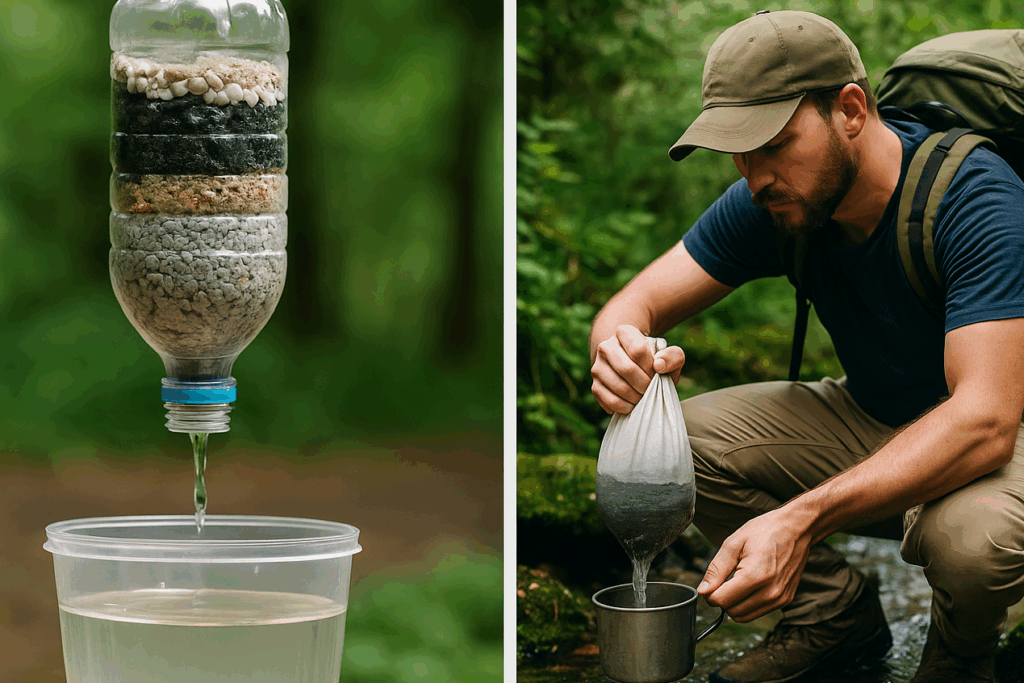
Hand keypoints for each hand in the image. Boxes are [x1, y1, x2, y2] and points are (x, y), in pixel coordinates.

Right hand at [590, 325, 684, 413]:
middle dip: (644, 384)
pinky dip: (624, 407)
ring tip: (643, 397)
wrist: (633, 366)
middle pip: (626, 369)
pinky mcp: (594, 385)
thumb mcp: (669, 355)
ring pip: (617, 386)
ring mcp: (597, 366)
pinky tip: (632, 404)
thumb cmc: (653, 361)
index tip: (657, 373)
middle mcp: (605, 346)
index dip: (651, 366)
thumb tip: (659, 365)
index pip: (638, 350)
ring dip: (636, 397)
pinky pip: (609, 400)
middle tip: (651, 389)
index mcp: (624, 332)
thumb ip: (672, 356)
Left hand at [696, 508, 813, 622]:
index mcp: (755, 576)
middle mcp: (770, 592)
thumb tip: (703, 591)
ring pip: (744, 616)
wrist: (796, 529)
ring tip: (738, 581)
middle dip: (722, 599)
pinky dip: (748, 603)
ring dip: (735, 604)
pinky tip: (751, 585)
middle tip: (724, 580)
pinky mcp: (785, 600)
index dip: (710, 593)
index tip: (712, 582)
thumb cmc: (764, 531)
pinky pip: (758, 612)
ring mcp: (780, 599)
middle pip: (731, 612)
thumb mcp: (734, 543)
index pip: (722, 601)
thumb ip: (716, 569)